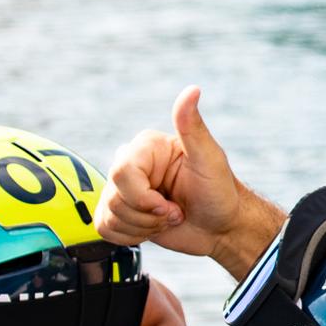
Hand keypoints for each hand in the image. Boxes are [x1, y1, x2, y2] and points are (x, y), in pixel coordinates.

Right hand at [96, 86, 284, 279]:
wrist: (221, 227)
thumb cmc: (220, 192)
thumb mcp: (210, 158)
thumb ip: (193, 126)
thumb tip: (192, 90)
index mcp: (146, 147)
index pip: (122, 173)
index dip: (144, 198)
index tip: (170, 206)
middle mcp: (131, 165)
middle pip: (114, 197)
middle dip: (147, 216)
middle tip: (173, 213)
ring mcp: (124, 190)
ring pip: (109, 215)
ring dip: (143, 228)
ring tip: (167, 219)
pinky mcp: (120, 212)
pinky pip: (105, 228)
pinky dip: (130, 236)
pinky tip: (153, 228)